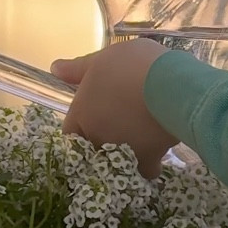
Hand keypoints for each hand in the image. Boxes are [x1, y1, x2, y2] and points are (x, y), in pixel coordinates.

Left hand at [50, 40, 175, 177]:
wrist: (172, 87)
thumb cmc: (133, 67)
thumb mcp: (104, 59)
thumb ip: (78, 68)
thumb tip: (54, 68)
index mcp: (82, 114)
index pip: (71, 132)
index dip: (82, 126)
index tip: (96, 118)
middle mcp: (96, 139)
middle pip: (94, 147)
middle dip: (104, 140)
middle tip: (121, 125)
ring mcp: (120, 154)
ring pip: (119, 160)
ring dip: (126, 152)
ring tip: (142, 135)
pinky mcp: (147, 163)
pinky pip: (145, 169)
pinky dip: (150, 162)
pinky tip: (158, 148)